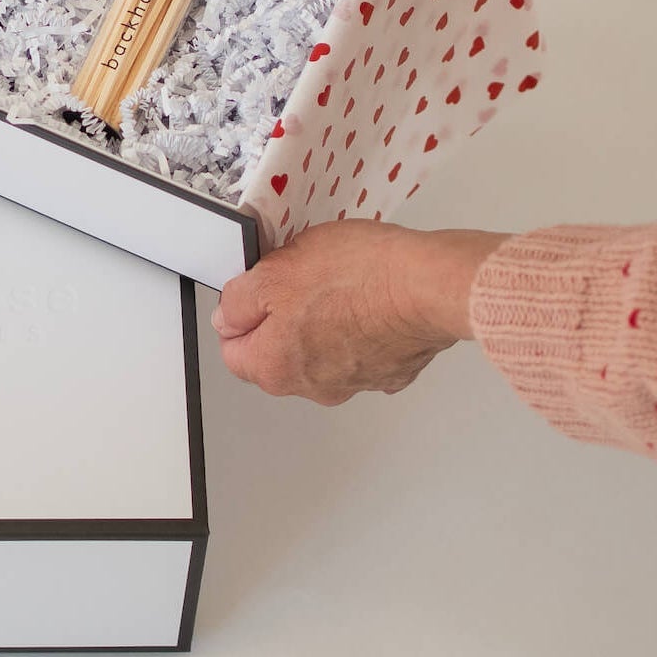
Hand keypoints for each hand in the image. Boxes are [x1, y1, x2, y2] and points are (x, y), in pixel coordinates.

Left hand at [212, 221, 505, 405]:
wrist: (429, 288)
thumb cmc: (360, 278)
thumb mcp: (277, 270)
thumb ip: (241, 300)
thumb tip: (227, 316)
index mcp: (275, 366)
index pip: (234, 350)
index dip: (241, 313)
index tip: (257, 289)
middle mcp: (313, 386)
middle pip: (279, 352)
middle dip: (284, 317)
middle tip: (302, 278)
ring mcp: (355, 381)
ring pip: (322, 350)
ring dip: (326, 321)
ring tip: (342, 281)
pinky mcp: (392, 371)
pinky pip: (364, 347)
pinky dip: (364, 327)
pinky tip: (372, 296)